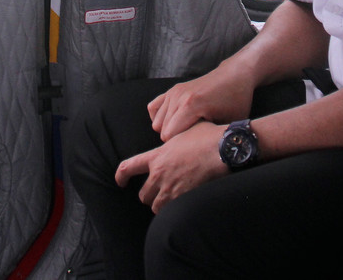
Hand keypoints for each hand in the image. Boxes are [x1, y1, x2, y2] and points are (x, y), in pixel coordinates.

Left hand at [114, 121, 228, 213]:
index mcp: (157, 156)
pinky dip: (174, 211)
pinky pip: (171, 212)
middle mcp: (159, 174)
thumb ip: (176, 135)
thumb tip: (178, 130)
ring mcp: (170, 188)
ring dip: (161, 206)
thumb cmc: (207, 137)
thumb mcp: (185, 130)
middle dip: (149, 196)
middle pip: (143, 195)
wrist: (222, 150)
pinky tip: (184, 205)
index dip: (121, 176)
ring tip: (171, 201)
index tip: (120, 182)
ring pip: (156, 206)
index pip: (128, 167)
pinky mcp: (183, 198)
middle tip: (158, 194)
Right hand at [147, 71, 252, 139]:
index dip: (180, 146)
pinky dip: (160, 118)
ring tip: (186, 132)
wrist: (234, 76)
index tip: (193, 148)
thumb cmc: (235, 101)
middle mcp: (178, 97)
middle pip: (162, 130)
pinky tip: (174, 122)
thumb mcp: (229, 123)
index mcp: (192, 105)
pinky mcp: (171, 90)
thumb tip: (204, 157)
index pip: (170, 135)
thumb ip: (212, 138)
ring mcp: (173, 92)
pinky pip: (153, 109)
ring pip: (157, 122)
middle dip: (174, 140)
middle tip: (192, 142)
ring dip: (167, 130)